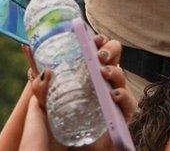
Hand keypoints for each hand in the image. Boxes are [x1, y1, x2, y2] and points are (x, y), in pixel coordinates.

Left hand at [28, 36, 135, 150]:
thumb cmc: (56, 130)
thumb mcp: (44, 107)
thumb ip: (41, 90)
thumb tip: (39, 70)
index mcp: (86, 77)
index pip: (97, 52)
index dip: (99, 42)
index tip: (93, 38)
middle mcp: (102, 85)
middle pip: (114, 59)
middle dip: (110, 50)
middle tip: (100, 54)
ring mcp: (112, 100)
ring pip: (122, 78)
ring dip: (116, 72)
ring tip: (104, 73)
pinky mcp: (119, 117)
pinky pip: (130, 105)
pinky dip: (125, 97)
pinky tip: (114, 96)